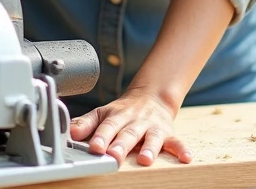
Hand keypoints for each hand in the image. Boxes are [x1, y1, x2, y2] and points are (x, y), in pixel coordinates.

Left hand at [70, 87, 191, 165]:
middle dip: (121, 145)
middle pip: (127, 133)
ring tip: (145, 159)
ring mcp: (152, 127)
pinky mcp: (168, 134)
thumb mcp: (103, 113)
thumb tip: (70, 133)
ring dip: (149, 148)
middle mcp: (135, 121)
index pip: (107, 126)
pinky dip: (181, 149)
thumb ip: (86, 124)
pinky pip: (176, 142)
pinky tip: (186, 158)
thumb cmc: (123, 112)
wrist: (152, 96)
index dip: (101, 136)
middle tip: (114, 156)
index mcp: (117, 116)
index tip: (95, 147)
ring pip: (151, 137)